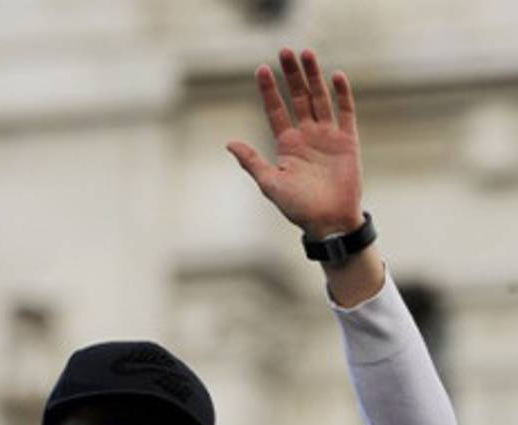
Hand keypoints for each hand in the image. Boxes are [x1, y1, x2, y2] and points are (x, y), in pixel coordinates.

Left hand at [227, 48, 362, 237]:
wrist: (327, 221)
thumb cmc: (296, 207)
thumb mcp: (269, 183)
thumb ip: (251, 161)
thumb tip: (228, 143)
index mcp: (286, 144)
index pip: (276, 110)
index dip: (268, 90)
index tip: (260, 69)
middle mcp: (306, 135)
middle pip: (298, 98)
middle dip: (291, 75)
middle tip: (285, 51)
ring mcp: (327, 136)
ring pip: (319, 99)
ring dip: (313, 77)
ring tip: (307, 53)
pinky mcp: (347, 140)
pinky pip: (345, 112)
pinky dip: (342, 95)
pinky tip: (335, 76)